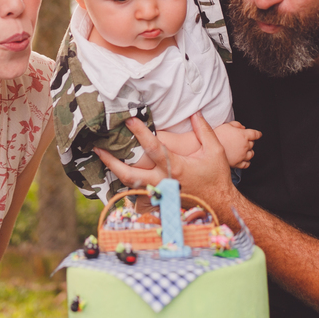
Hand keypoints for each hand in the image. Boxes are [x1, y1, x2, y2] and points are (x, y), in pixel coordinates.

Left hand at [94, 113, 241, 221]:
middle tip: (98, 147)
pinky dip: (124, 183)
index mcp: (176, 167)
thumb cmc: (216, 177)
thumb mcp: (215, 151)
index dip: (140, 133)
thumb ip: (204, 130)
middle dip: (112, 161)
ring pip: (130, 185)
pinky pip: (136, 193)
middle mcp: (164, 181)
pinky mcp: (158, 200)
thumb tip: (195, 113)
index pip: (153, 148)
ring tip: (101, 158)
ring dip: (114, 171)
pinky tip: (116, 172)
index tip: (128, 120)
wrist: (220, 204)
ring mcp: (159, 193)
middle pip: (131, 174)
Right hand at [213, 121, 261, 167]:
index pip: (255, 134)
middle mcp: (245, 146)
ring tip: (243, 150)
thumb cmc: (216, 136)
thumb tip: (242, 127)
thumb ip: (236, 124)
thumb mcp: (226, 125)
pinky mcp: (237, 164)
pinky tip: (243, 159)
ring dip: (249, 152)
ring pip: (251, 154)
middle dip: (249, 141)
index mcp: (244, 135)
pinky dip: (246, 162)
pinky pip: (246, 164)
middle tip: (243, 140)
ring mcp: (242, 156)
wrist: (206, 148)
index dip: (257, 134)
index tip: (258, 134)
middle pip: (252, 144)